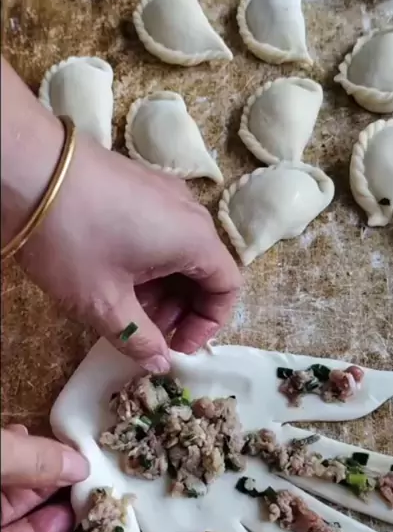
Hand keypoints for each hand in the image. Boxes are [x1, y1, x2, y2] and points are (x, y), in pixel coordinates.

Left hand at [1, 425, 89, 531]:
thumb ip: (33, 457)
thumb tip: (81, 464)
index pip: (12, 446)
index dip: (45, 446)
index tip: (81, 446)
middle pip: (21, 479)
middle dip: (57, 475)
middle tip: (94, 472)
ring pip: (22, 513)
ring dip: (58, 505)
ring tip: (92, 496)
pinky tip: (69, 522)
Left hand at [17, 131, 241, 372]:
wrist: (26, 168)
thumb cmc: (72, 239)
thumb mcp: (104, 301)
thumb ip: (138, 338)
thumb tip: (160, 363)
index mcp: (195, 239)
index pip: (227, 287)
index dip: (207, 326)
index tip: (175, 347)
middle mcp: (189, 211)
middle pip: (204, 270)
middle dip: (180, 311)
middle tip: (146, 332)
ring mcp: (164, 192)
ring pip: (179, 251)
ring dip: (162, 288)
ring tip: (124, 307)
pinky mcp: (138, 184)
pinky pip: (160, 230)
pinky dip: (148, 261)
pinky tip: (113, 275)